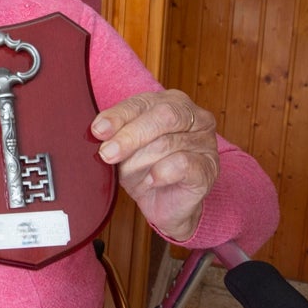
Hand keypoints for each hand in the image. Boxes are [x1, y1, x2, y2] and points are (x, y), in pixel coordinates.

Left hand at [91, 89, 218, 241]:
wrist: (165, 205)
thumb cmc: (145, 170)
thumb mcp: (124, 148)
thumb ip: (116, 133)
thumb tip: (99, 129)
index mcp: (172, 103)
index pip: (143, 102)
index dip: (119, 116)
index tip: (98, 131)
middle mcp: (194, 117)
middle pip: (163, 116)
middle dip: (130, 136)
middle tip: (108, 153)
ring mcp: (206, 142)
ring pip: (168, 143)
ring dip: (140, 161)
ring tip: (129, 175)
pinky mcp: (209, 168)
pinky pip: (183, 164)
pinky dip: (161, 173)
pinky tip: (150, 181)